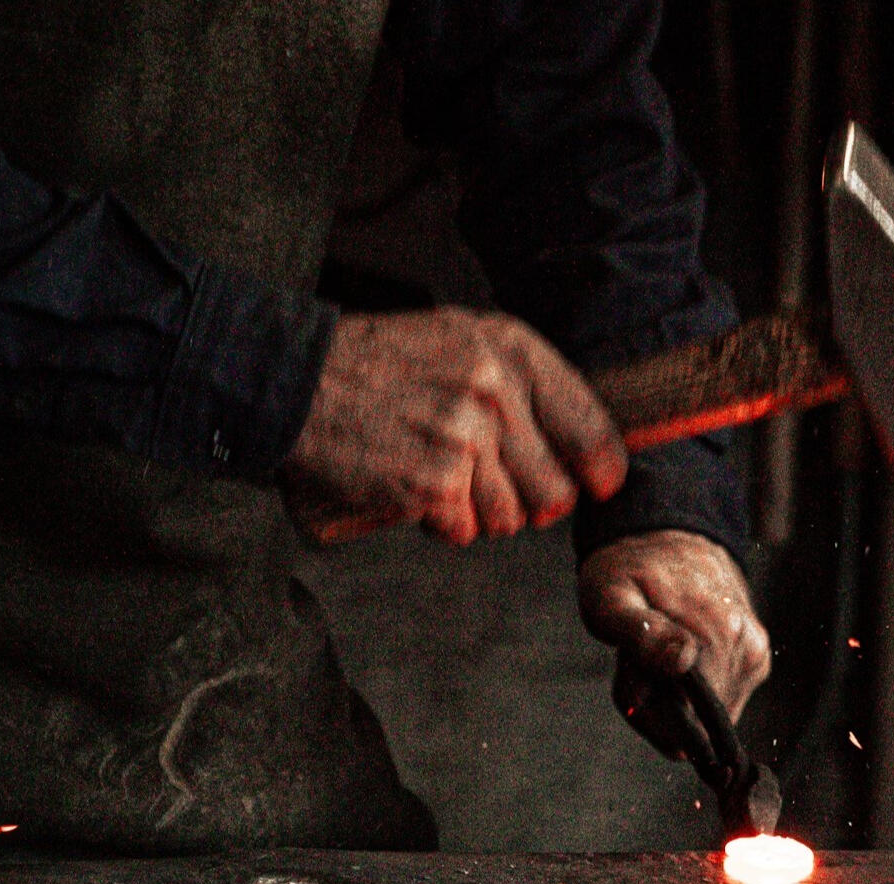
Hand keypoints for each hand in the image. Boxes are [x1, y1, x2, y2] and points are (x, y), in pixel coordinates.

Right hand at [285, 308, 627, 544]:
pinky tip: (414, 490)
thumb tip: (590, 452)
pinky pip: (466, 531)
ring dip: (480, 514)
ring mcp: (465, 435)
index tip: (594, 483)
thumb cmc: (379, 367)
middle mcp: (495, 389)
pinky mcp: (434, 480)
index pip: (593, 431)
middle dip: (528, 502)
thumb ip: (522, 385)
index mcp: (511, 349)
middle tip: (488, 484)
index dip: (599, 471)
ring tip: (441, 476)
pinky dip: (442, 524)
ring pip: (512, 518)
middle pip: (557, 492)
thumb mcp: (460, 344)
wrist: (294, 380)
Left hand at [579, 533, 772, 767]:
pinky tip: (678, 657)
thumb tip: (683, 661)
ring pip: (710, 715)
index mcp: (713, 639)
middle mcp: (744, 651)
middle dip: (661, 706)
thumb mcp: (612, 599)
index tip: (632, 679)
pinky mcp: (757, 658)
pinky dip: (695, 689)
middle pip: (699, 723)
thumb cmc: (628, 573)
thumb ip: (641, 635)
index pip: (686, 728)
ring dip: (676, 698)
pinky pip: (722, 699)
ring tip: (657, 655)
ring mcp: (755, 657)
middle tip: (638, 663)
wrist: (666, 538)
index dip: (651, 714)